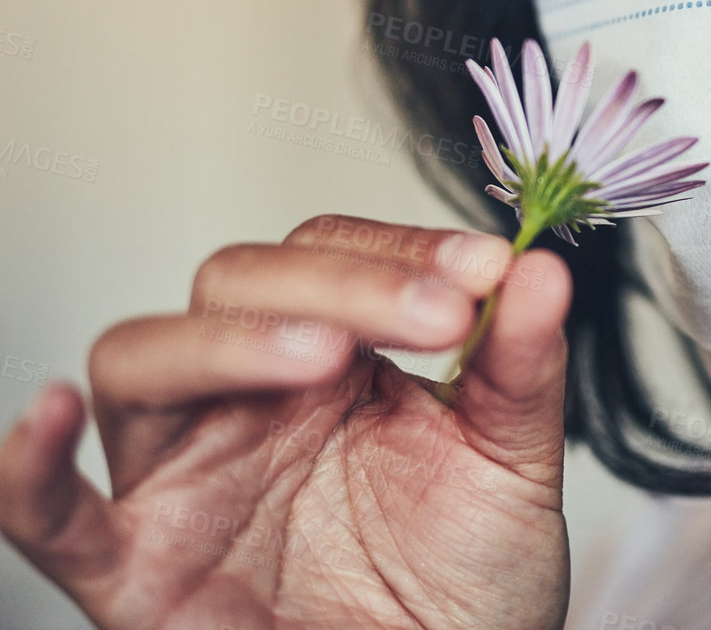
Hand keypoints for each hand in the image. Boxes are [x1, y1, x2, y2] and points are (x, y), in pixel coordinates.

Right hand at [0, 215, 573, 629]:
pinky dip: (29, 469)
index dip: (400, 250)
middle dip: (339, 283)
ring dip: (227, 341)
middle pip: (239, 283)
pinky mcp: (136, 569)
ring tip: (324, 355)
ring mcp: (186, 474)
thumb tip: (543, 266)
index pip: (334, 255)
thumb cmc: (467, 576)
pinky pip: (52, 516)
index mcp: (336, 359)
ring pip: (143, 359)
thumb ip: (521, 366)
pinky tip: (48, 418)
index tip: (484, 266)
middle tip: (438, 313)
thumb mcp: (511, 462)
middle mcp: (248, 398)